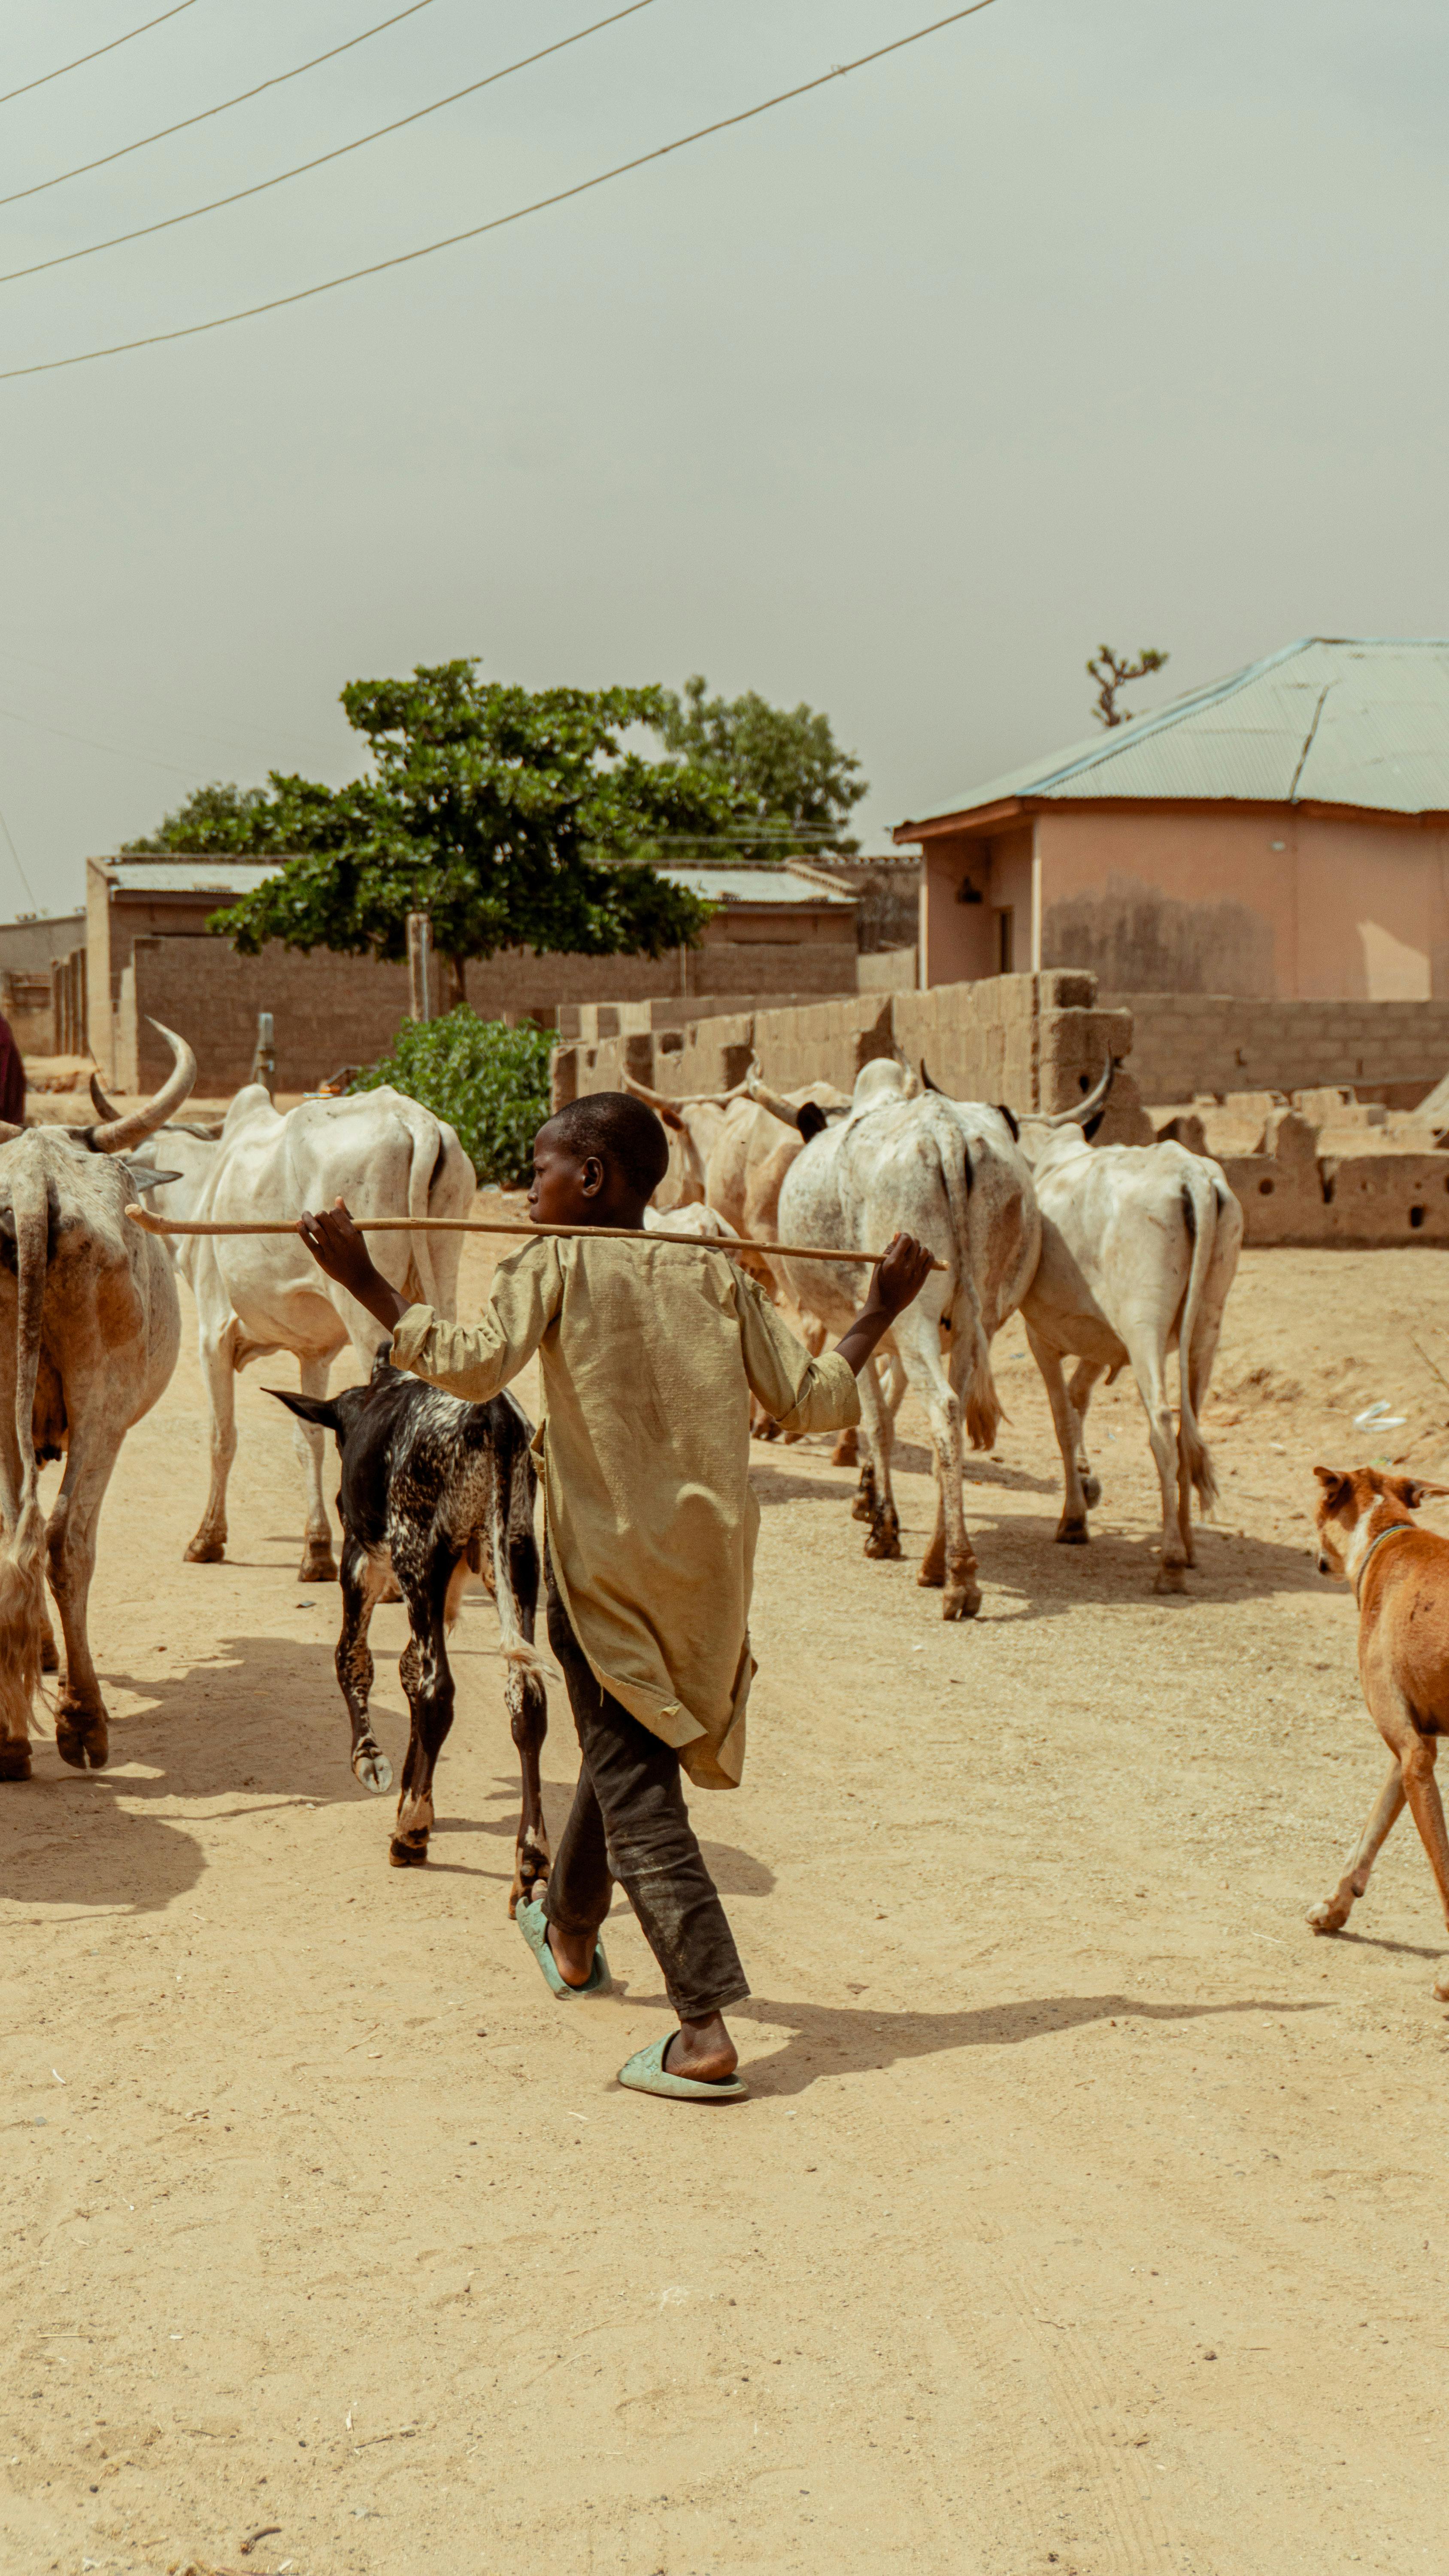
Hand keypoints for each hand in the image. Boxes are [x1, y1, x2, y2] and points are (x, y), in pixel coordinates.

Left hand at [297, 1198, 406, 1334]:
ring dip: (306, 1218)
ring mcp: (330, 1249)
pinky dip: (302, 1231)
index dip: (331, 1213)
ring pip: (314, 1227)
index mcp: (351, 1232)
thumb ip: (348, 1216)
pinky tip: (299, 1225)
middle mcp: (340, 1240)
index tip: (331, 1218)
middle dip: (319, 1215)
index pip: (335, 1213)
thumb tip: (337, 1198)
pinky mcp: (321, 1258)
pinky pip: (309, 1241)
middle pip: (323, 1217)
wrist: (359, 1276)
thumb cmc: (358, 1251)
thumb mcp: (357, 1233)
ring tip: (304, 1215)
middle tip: (317, 1218)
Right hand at [867, 1232, 934, 1321]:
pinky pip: (930, 1261)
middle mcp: (906, 1266)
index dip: (904, 1236)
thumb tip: (899, 1233)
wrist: (884, 1307)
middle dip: (911, 1242)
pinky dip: (927, 1256)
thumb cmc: (879, 1284)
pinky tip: (921, 1258)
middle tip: (905, 1248)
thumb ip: (889, 1249)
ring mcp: (915, 1273)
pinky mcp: (921, 1279)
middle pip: (915, 1243)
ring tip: (912, 1254)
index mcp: (893, 1262)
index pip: (906, 1239)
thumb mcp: (879, 1265)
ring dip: (919, 1249)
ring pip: (924, 1250)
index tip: (901, 1239)